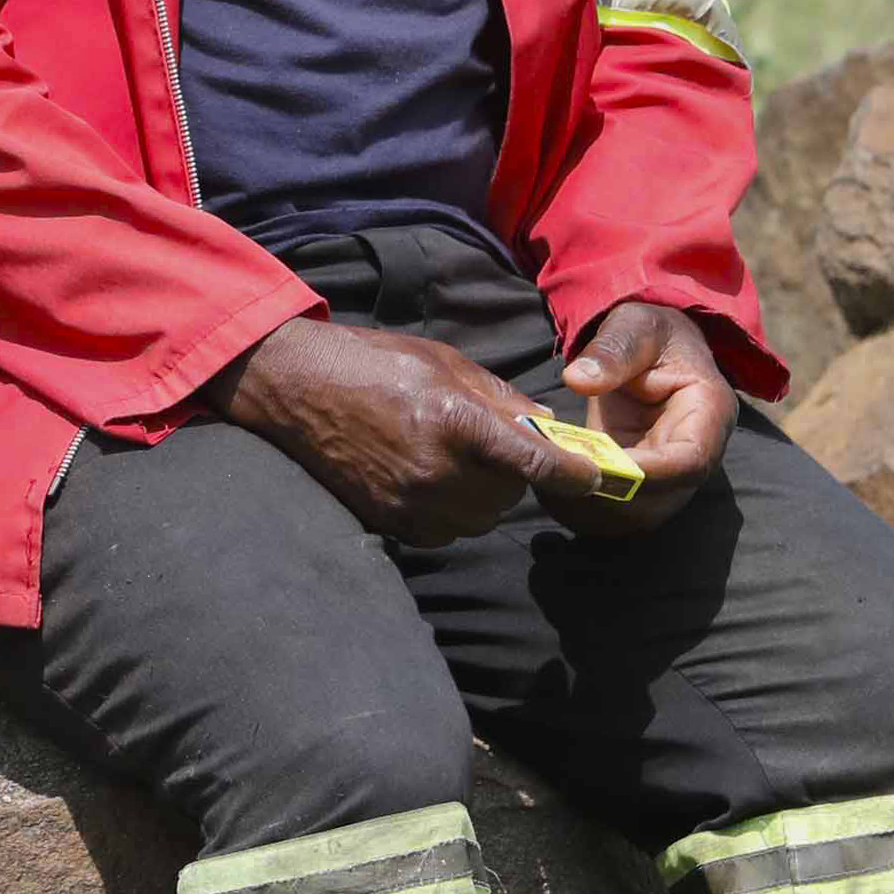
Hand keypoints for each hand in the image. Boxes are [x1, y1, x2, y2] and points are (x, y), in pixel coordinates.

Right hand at [209, 315, 592, 544]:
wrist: (298, 389)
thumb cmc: (374, 362)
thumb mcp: (445, 363)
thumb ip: (500, 399)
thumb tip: (545, 427)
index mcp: (455, 423)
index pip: (535, 466)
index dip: (574, 476)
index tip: (595, 478)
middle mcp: (436, 472)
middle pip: (511, 496)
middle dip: (517, 475)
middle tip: (499, 447)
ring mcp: (411, 505)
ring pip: (481, 518)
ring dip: (486, 495)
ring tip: (459, 459)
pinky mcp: (392, 524)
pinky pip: (448, 530)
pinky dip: (453, 510)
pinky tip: (432, 476)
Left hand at [549, 301, 735, 535]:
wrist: (652, 347)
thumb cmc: (650, 332)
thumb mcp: (635, 325)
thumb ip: (612, 349)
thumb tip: (577, 380)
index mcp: (709, 413)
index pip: (688, 462)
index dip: (645, 474)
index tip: (596, 467)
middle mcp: (697, 454)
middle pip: (662, 500)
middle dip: (609, 498)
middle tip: (557, 480)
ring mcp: (669, 475)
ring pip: (638, 516)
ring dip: (593, 510)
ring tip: (548, 489)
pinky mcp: (641, 483)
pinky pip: (618, 511)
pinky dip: (585, 509)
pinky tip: (550, 491)